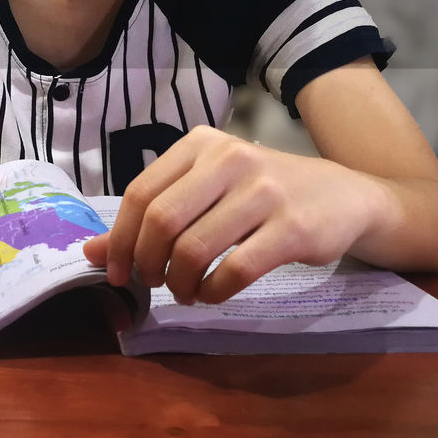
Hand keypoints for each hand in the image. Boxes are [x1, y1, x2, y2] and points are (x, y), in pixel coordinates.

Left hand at [81, 126, 392, 303]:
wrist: (347, 196)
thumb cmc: (264, 193)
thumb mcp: (207, 191)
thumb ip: (151, 216)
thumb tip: (91, 251)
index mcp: (201, 144)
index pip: (141, 193)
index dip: (121, 239)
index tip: (118, 271)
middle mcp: (229, 159)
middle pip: (162, 220)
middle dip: (147, 263)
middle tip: (152, 284)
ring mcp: (264, 191)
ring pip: (195, 248)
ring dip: (180, 282)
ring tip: (185, 292)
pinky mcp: (293, 227)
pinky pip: (236, 269)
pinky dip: (215, 291)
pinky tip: (213, 293)